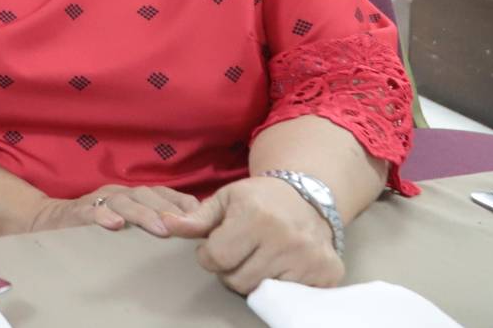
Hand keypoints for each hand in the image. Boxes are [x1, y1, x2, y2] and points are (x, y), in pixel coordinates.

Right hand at [30, 184, 199, 236]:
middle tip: (185, 226)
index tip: (200, 215)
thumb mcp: (127, 221)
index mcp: (132, 195)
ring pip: (123, 202)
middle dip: (167, 210)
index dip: (180, 201)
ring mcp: (97, 201)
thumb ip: (152, 221)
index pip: (161, 192)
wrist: (50, 221)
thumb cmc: (96, 225)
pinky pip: (91, 211)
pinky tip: (114, 225)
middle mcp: (117, 193)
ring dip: (143, 214)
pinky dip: (102, 217)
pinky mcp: (77, 212)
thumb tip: (190, 229)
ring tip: (160, 229)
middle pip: (145, 195)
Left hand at [163, 176, 342, 294]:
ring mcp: (309, 258)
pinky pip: (290, 295)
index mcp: (256, 216)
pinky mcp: (328, 273)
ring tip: (257, 258)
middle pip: (238, 280)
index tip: (216, 245)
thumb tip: (164, 224)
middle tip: (238, 253)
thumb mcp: (225, 199)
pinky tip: (279, 266)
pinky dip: (279, 285)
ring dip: (252, 279)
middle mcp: (285, 238)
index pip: (217, 259)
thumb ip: (195, 218)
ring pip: (261, 291)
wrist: (308, 197)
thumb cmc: (259, 199)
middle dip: (229, 270)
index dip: (209, 255)